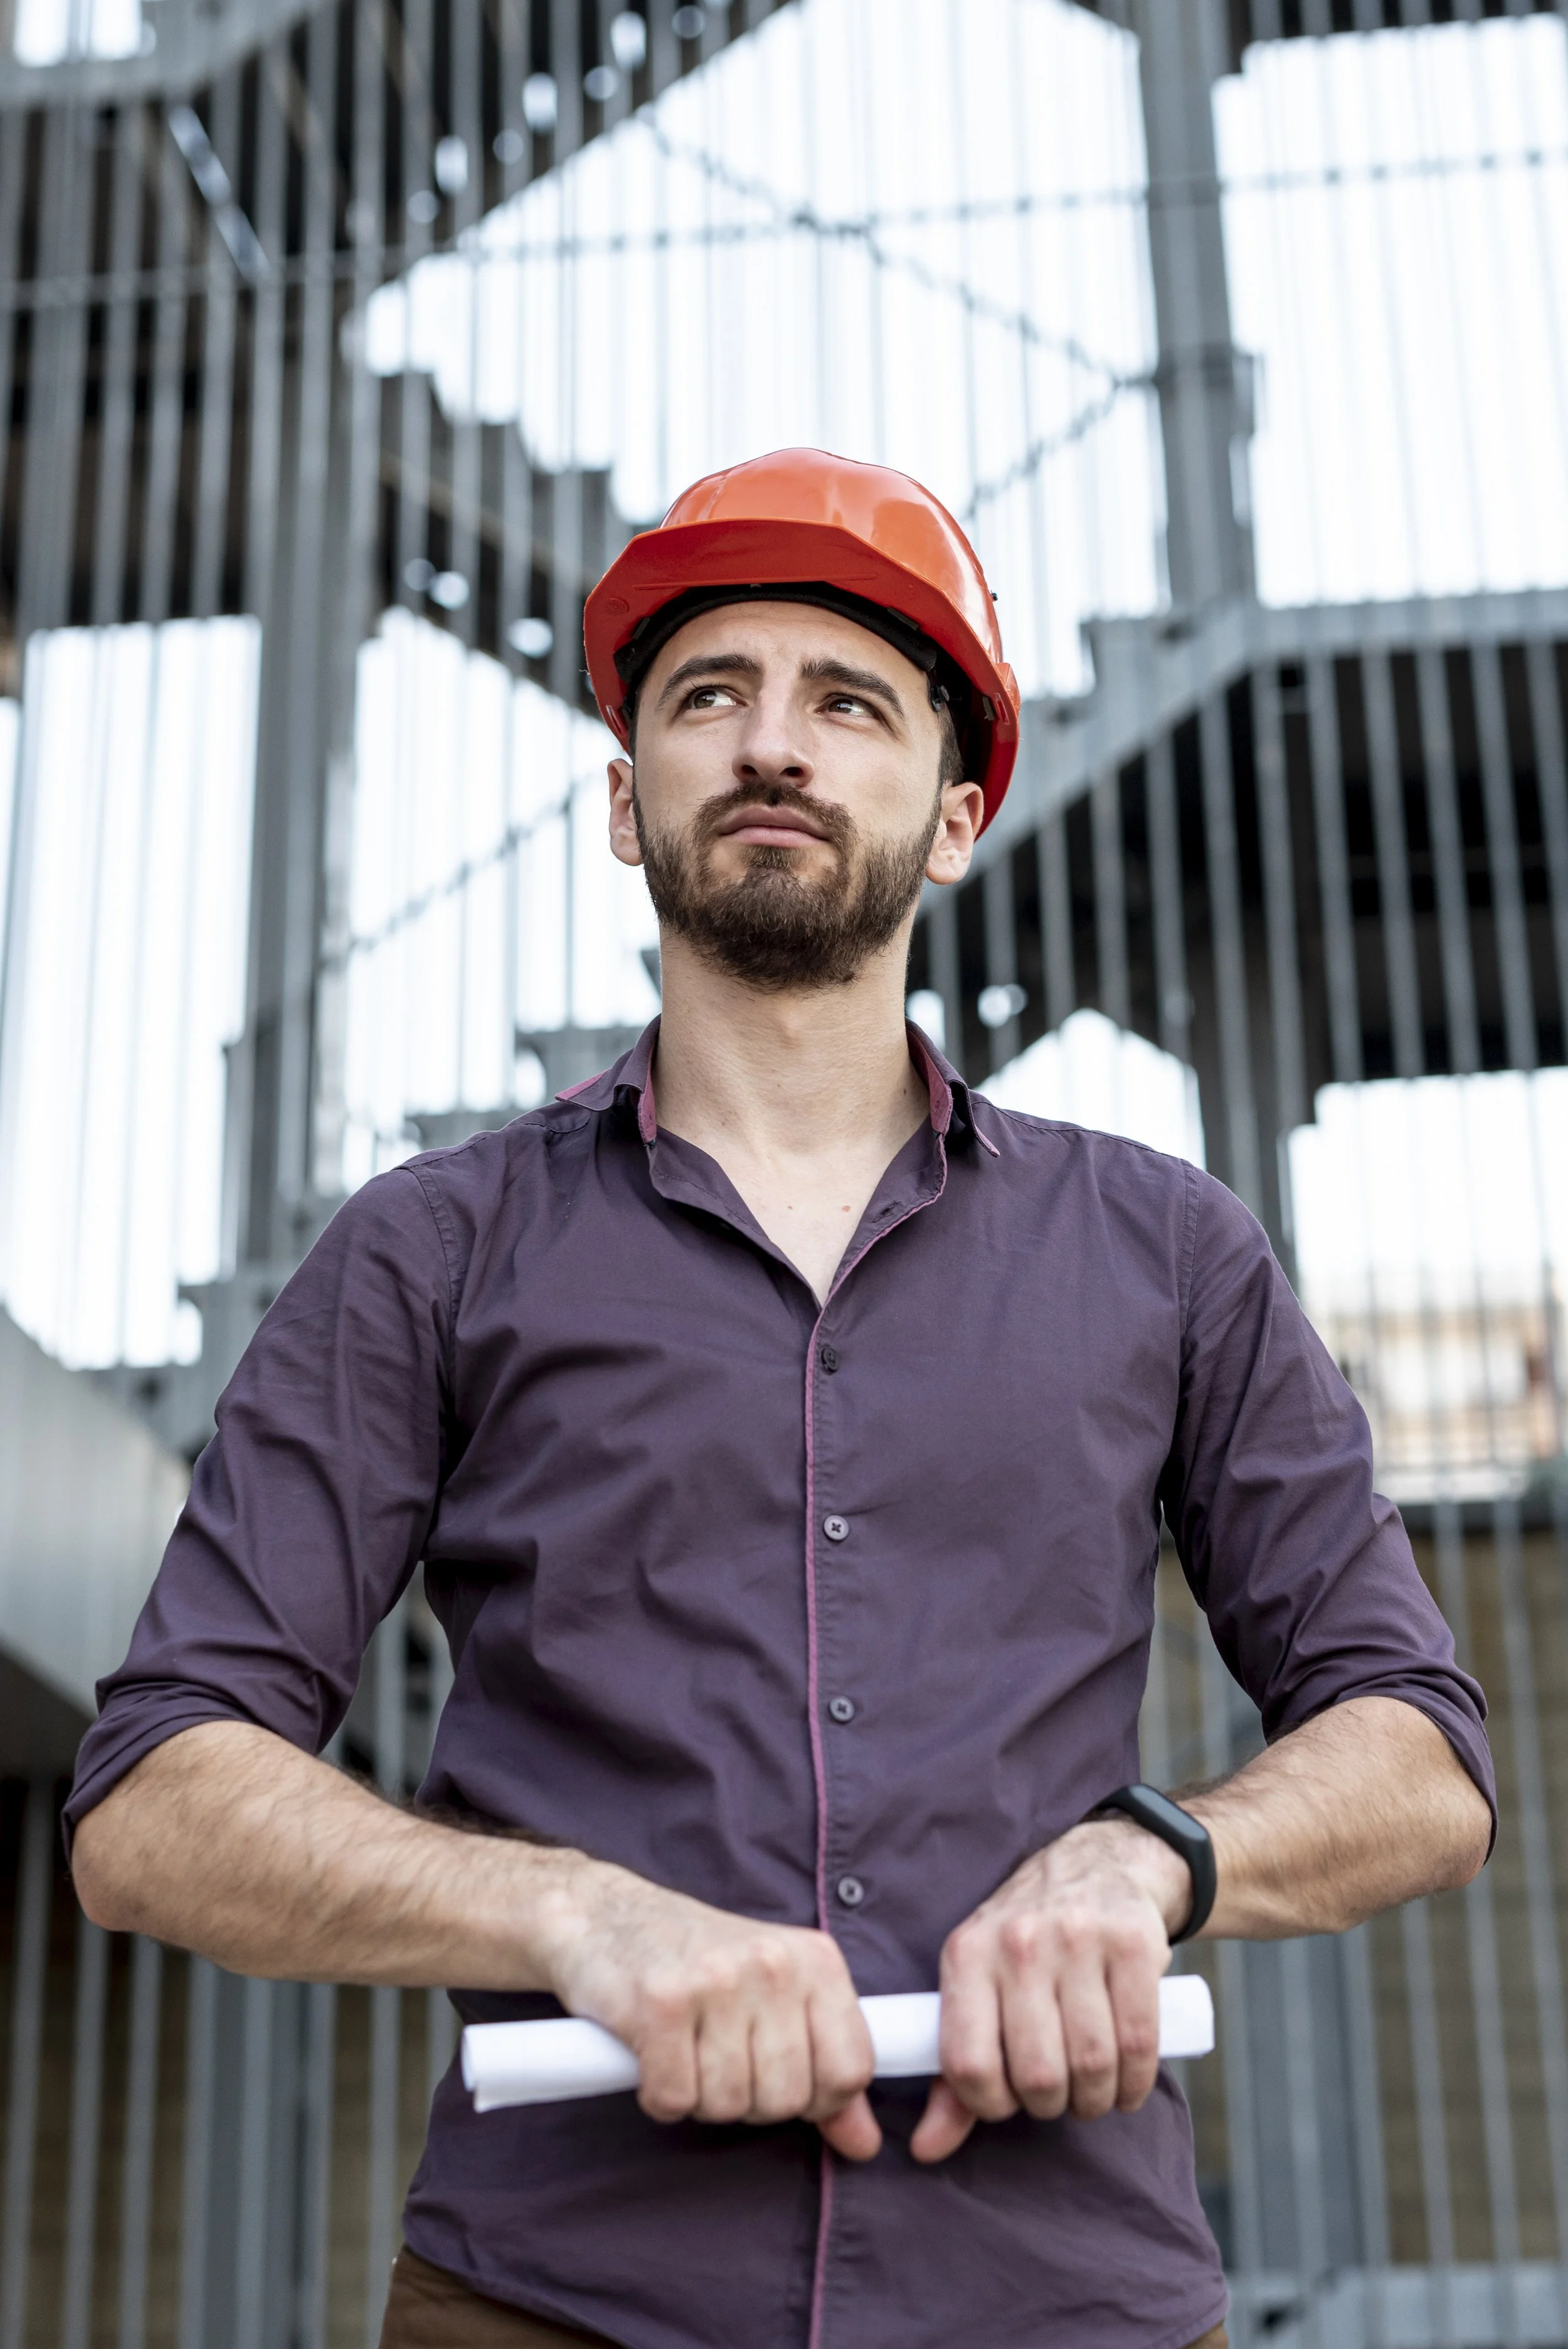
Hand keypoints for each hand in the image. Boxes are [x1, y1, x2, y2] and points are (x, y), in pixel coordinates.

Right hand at [535, 1857, 879, 2158]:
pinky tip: (654, 2055)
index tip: (779, 2078)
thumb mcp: (779, 1999)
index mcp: (815, 1959)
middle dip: (749, 2100)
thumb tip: (864, 2145)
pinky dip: (659, 2095)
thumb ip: (827, 2070)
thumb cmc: (699, 1961)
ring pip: (729, 2105)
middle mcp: (772, 1964)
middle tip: (719, 2057)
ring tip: (687, 2050)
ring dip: (701, 2097)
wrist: (604, 1915)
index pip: (850, 2069)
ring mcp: (715, 1981)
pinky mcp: (658, 2004)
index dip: (816, 2099)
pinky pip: (674, 2099)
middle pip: (786, 2098)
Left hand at [910, 1819, 1189, 2162]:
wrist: (1097, 1865)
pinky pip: (1140, 2044)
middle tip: (1056, 2095)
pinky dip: (1135, 2083)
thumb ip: (951, 2072)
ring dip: (1096, 2099)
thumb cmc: (1026, 1945)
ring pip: (1092, 2064)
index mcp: (966, 1953)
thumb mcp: (977, 1986)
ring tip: (1092, 2090)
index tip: (1008, 2100)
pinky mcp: (1134, 1943)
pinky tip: (1126, 2083)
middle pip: (1038, 2073)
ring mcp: (1079, 1938)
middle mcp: (1019, 1942)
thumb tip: (924, 2150)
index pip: (967, 2064)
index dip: (990, 2104)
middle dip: (1050, 2105)